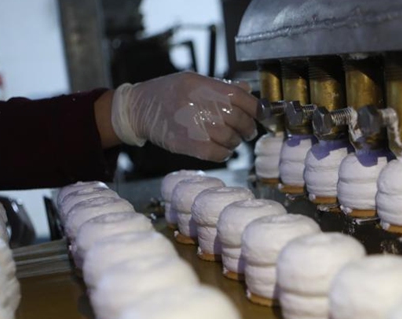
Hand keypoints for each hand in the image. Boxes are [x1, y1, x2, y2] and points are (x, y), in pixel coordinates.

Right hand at [110, 72, 258, 161]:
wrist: (139, 109)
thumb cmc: (169, 93)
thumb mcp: (194, 80)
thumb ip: (221, 86)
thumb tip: (249, 91)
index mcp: (204, 86)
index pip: (242, 98)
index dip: (257, 109)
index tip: (262, 115)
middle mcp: (201, 104)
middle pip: (239, 120)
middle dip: (248, 129)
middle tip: (247, 132)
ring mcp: (195, 125)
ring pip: (231, 139)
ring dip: (235, 142)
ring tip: (231, 140)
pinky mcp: (188, 144)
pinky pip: (218, 153)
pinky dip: (224, 154)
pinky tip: (221, 149)